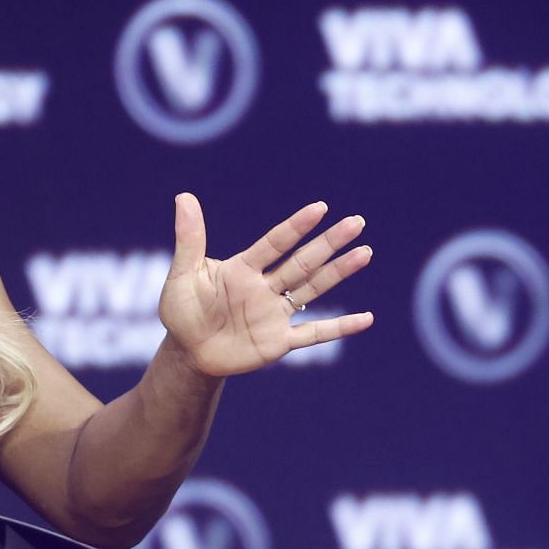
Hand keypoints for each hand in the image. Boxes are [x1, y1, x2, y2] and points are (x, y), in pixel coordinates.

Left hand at [159, 195, 373, 376]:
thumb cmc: (184, 310)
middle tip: (357, 222)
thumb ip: (190, 238)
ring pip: (313, 289)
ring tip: (364, 253)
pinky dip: (339, 328)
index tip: (320, 208)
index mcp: (244, 268)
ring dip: (338, 272)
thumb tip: (184, 196)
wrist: (188, 352)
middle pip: (303, 261)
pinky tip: (365, 319)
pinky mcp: (278, 342)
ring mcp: (275, 314)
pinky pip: (314, 334)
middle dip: (329, 243)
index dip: (297, 226)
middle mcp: (266, 287)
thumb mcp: (183, 274)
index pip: (275, 243)